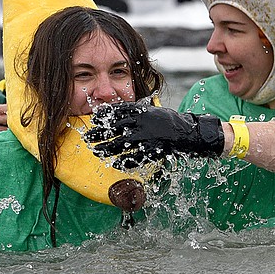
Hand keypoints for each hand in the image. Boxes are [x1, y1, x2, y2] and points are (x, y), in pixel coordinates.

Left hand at [84, 101, 224, 167]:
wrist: (186, 132)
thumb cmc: (167, 120)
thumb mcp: (150, 110)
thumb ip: (135, 111)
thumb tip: (117, 112)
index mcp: (141, 112)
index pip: (117, 112)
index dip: (105, 116)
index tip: (94, 120)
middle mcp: (140, 124)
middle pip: (114, 129)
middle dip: (99, 134)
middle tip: (88, 138)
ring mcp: (145, 138)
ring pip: (120, 145)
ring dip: (106, 149)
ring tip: (97, 152)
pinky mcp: (151, 151)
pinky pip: (134, 157)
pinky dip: (123, 161)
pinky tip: (115, 163)